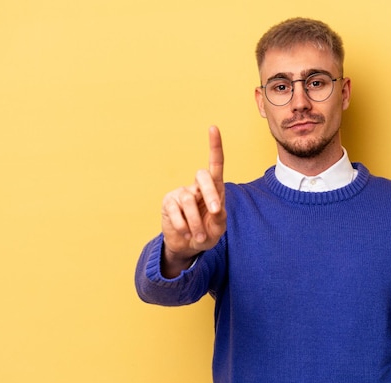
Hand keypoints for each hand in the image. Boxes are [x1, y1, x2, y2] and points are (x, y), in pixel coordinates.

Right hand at [160, 126, 226, 276]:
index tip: (213, 128)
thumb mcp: (218, 229)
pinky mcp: (169, 202)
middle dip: (210, 193)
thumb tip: (216, 209)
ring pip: (189, 200)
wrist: (187, 246)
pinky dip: (183, 226)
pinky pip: (176, 212)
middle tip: (215, 211)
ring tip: (198, 236)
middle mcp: (197, 186)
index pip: (215, 164)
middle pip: (203, 176)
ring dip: (196, 222)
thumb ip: (221, 219)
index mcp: (214, 189)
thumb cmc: (206, 234)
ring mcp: (182, 193)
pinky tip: (186, 233)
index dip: (214, 146)